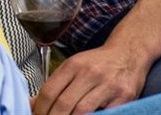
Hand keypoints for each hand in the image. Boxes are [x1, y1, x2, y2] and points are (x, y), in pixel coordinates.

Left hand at [31, 42, 148, 114]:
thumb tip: (32, 104)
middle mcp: (89, 73)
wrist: (129, 52)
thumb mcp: (74, 67)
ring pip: (81, 111)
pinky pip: (104, 114)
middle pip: (63, 104)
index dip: (40, 109)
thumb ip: (55, 85)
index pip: (49, 91)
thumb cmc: (98, 63)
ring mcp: (107, 85)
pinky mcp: (123, 97)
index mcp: (73, 65)